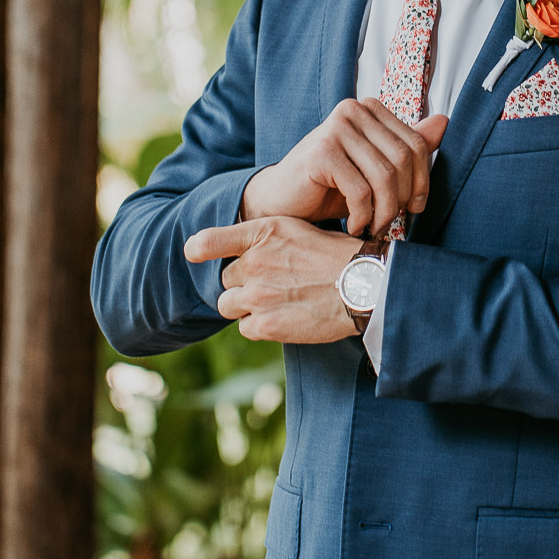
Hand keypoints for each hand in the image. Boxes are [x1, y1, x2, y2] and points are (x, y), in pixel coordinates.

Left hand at [184, 214, 361, 344]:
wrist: (365, 286)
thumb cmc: (340, 256)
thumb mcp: (302, 230)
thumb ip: (269, 241)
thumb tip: (246, 254)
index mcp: (264, 232)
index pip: (210, 240)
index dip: (198, 248)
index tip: (193, 252)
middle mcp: (255, 261)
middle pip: (227, 278)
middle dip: (243, 283)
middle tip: (273, 285)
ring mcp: (258, 294)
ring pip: (229, 305)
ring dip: (247, 306)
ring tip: (277, 303)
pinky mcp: (265, 324)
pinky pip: (246, 328)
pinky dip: (260, 326)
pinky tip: (285, 317)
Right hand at [241, 98, 447, 237]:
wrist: (280, 200)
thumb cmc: (329, 185)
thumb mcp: (374, 168)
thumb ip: (406, 147)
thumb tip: (444, 122)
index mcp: (369, 108)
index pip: (416, 144)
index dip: (422, 181)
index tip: (413, 208)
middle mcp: (353, 110)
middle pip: (403, 160)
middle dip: (401, 200)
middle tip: (389, 223)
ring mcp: (336, 128)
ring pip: (384, 177)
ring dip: (383, 212)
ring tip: (373, 227)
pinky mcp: (321, 152)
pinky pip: (360, 191)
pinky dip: (361, 216)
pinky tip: (352, 225)